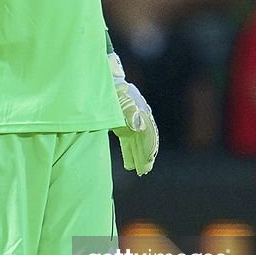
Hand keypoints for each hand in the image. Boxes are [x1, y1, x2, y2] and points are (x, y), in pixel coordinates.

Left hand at [108, 52, 158, 175]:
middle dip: (145, 156)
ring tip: (140, 170)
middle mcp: (140, 119)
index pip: (148, 133)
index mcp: (141, 112)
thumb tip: (139, 126)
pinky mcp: (124, 128)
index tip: (148, 159)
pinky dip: (131, 153)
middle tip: (144, 171)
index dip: (149, 147)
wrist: (106, 83)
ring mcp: (133, 124)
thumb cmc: (114, 92)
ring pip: (138, 144)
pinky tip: (130, 164)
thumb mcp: (120, 100)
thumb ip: (130, 113)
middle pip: (145, 141)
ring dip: (139, 157)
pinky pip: (130, 144)